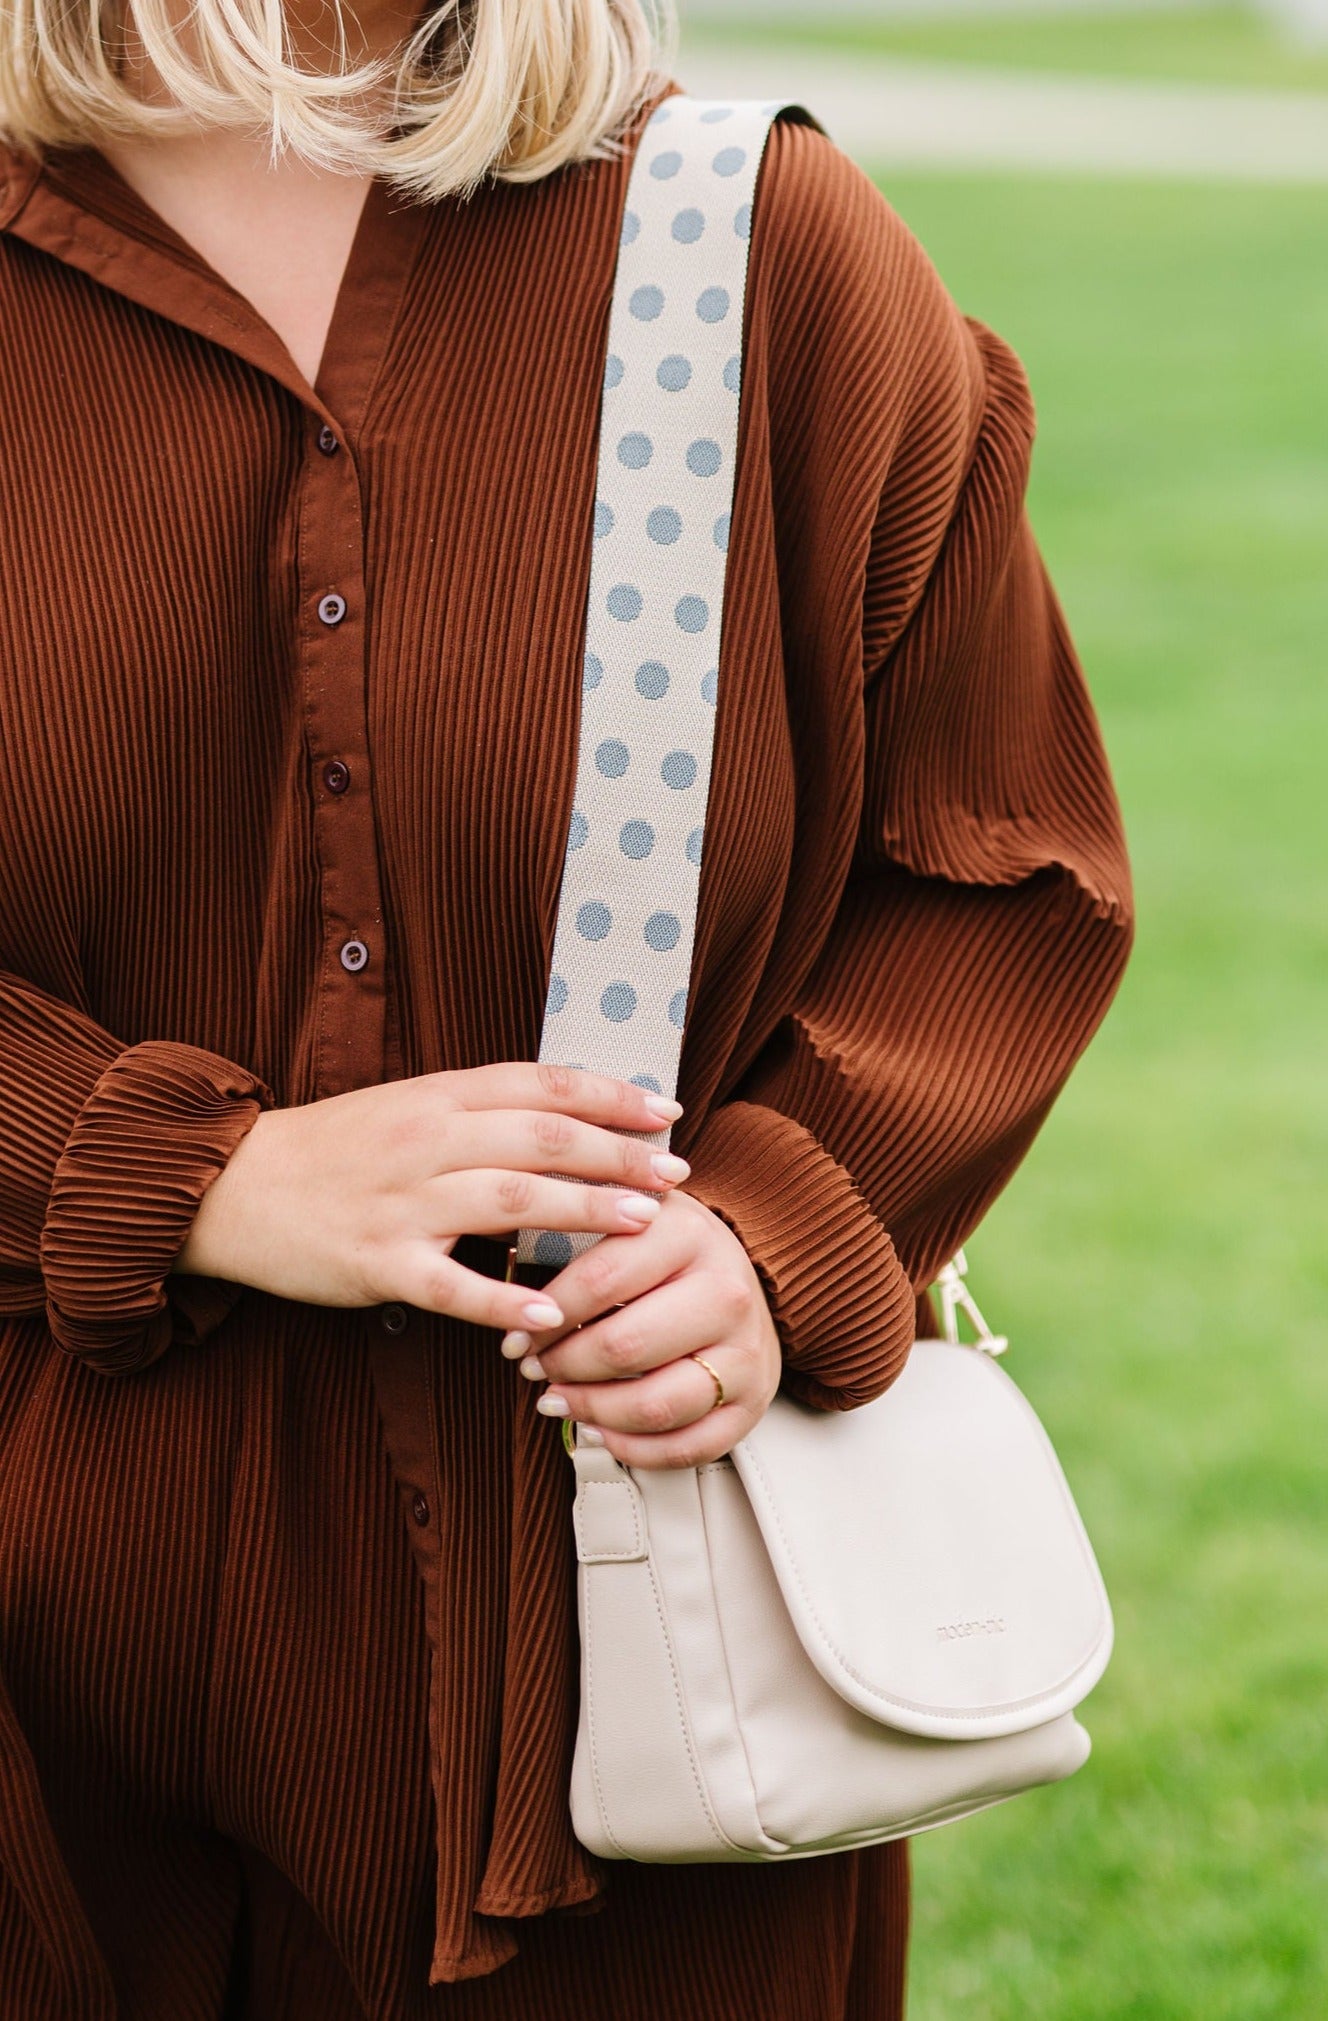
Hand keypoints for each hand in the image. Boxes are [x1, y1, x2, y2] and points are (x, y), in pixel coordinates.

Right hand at [172, 1063, 689, 1334]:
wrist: (231, 1185)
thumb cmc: (331, 1150)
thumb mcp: (406, 1109)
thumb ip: (479, 1112)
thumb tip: (568, 1119)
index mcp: (437, 1095)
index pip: (541, 1084)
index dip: (610, 1095)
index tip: (666, 1110)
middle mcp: (426, 1140)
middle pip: (542, 1137)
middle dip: (619, 1153)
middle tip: (677, 1172)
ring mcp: (401, 1203)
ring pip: (511, 1199)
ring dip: (585, 1210)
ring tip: (645, 1225)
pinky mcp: (375, 1262)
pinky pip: (450, 1284)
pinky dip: (502, 1300)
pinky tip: (549, 1314)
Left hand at [501, 1189, 782, 1468]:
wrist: (743, 1278)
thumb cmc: (663, 1252)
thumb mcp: (623, 1216)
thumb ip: (571, 1227)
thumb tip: (507, 1280)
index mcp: (688, 1234)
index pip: (600, 1281)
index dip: (545, 1318)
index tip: (515, 1337)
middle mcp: (726, 1292)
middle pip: (625, 1348)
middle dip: (563, 1367)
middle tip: (534, 1370)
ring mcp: (746, 1351)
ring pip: (655, 1405)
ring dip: (591, 1411)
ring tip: (558, 1400)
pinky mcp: (754, 1402)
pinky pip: (688, 1447)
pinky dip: (634, 1449)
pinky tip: (600, 1430)